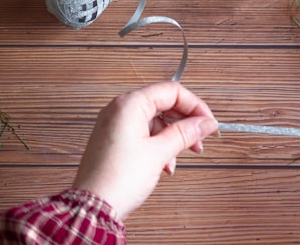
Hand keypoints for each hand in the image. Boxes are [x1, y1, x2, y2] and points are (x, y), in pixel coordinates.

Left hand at [72, 82, 217, 219]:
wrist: (92, 208)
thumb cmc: (117, 180)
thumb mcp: (159, 153)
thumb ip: (186, 133)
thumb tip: (206, 123)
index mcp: (129, 105)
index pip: (171, 91)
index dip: (195, 105)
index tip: (208, 121)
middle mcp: (119, 110)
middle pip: (163, 104)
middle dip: (185, 122)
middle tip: (200, 138)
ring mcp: (114, 125)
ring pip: (155, 120)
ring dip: (173, 136)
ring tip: (183, 153)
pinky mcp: (113, 140)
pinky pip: (143, 133)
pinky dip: (159, 144)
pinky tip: (165, 162)